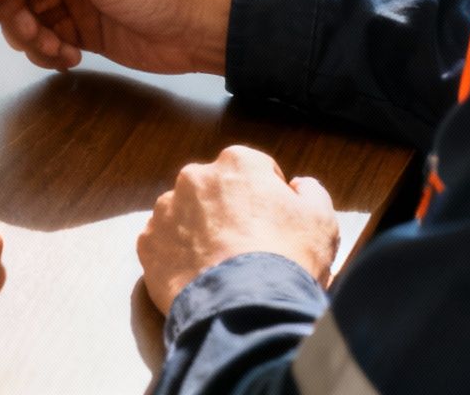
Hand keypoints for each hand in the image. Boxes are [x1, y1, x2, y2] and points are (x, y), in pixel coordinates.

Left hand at [137, 146, 338, 313]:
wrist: (244, 307)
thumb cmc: (287, 259)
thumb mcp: (321, 220)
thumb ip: (311, 193)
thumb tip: (299, 186)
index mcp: (237, 163)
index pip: (254, 170)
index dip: (267, 195)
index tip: (274, 221)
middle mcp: (194, 177)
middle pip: (215, 190)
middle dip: (228, 211)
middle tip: (246, 245)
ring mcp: (165, 209)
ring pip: (184, 215)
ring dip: (198, 232)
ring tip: (220, 265)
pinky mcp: (147, 242)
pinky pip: (163, 244)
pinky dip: (176, 257)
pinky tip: (198, 277)